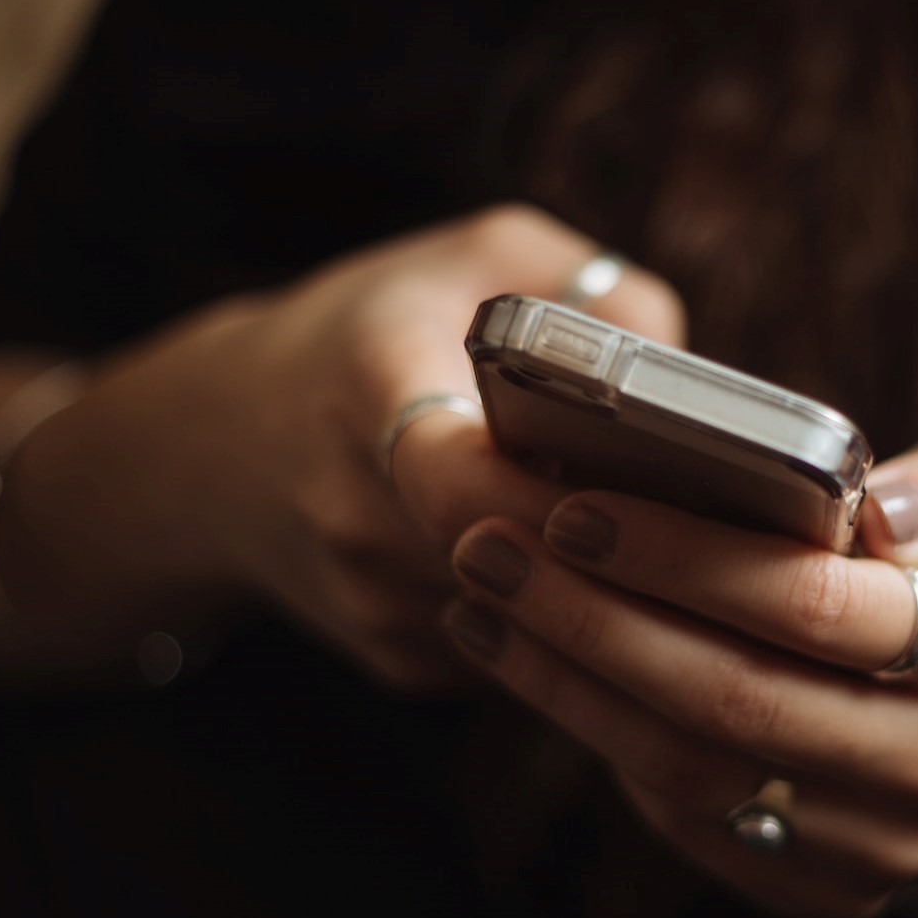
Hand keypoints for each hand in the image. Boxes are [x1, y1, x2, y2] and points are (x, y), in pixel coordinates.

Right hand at [8, 204, 683, 687]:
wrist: (217, 447)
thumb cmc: (371, 332)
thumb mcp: (477, 256)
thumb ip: (592, 290)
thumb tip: (689, 377)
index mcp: (368, 389)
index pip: (460, 475)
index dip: (556, 492)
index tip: (635, 476)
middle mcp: (355, 511)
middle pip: (518, 559)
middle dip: (611, 541)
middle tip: (701, 512)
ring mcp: (372, 602)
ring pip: (532, 616)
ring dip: (598, 585)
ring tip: (660, 533)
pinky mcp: (396, 661)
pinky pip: (515, 649)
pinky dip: (561, 614)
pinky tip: (581, 563)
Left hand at [442, 418, 917, 917]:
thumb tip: (885, 513)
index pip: (817, 606)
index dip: (685, 560)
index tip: (576, 508)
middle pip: (736, 698)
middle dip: (594, 619)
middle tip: (489, 547)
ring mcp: (882, 844)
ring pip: (693, 768)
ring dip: (567, 680)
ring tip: (484, 597)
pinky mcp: (821, 889)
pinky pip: (686, 816)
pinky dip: (591, 732)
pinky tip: (524, 658)